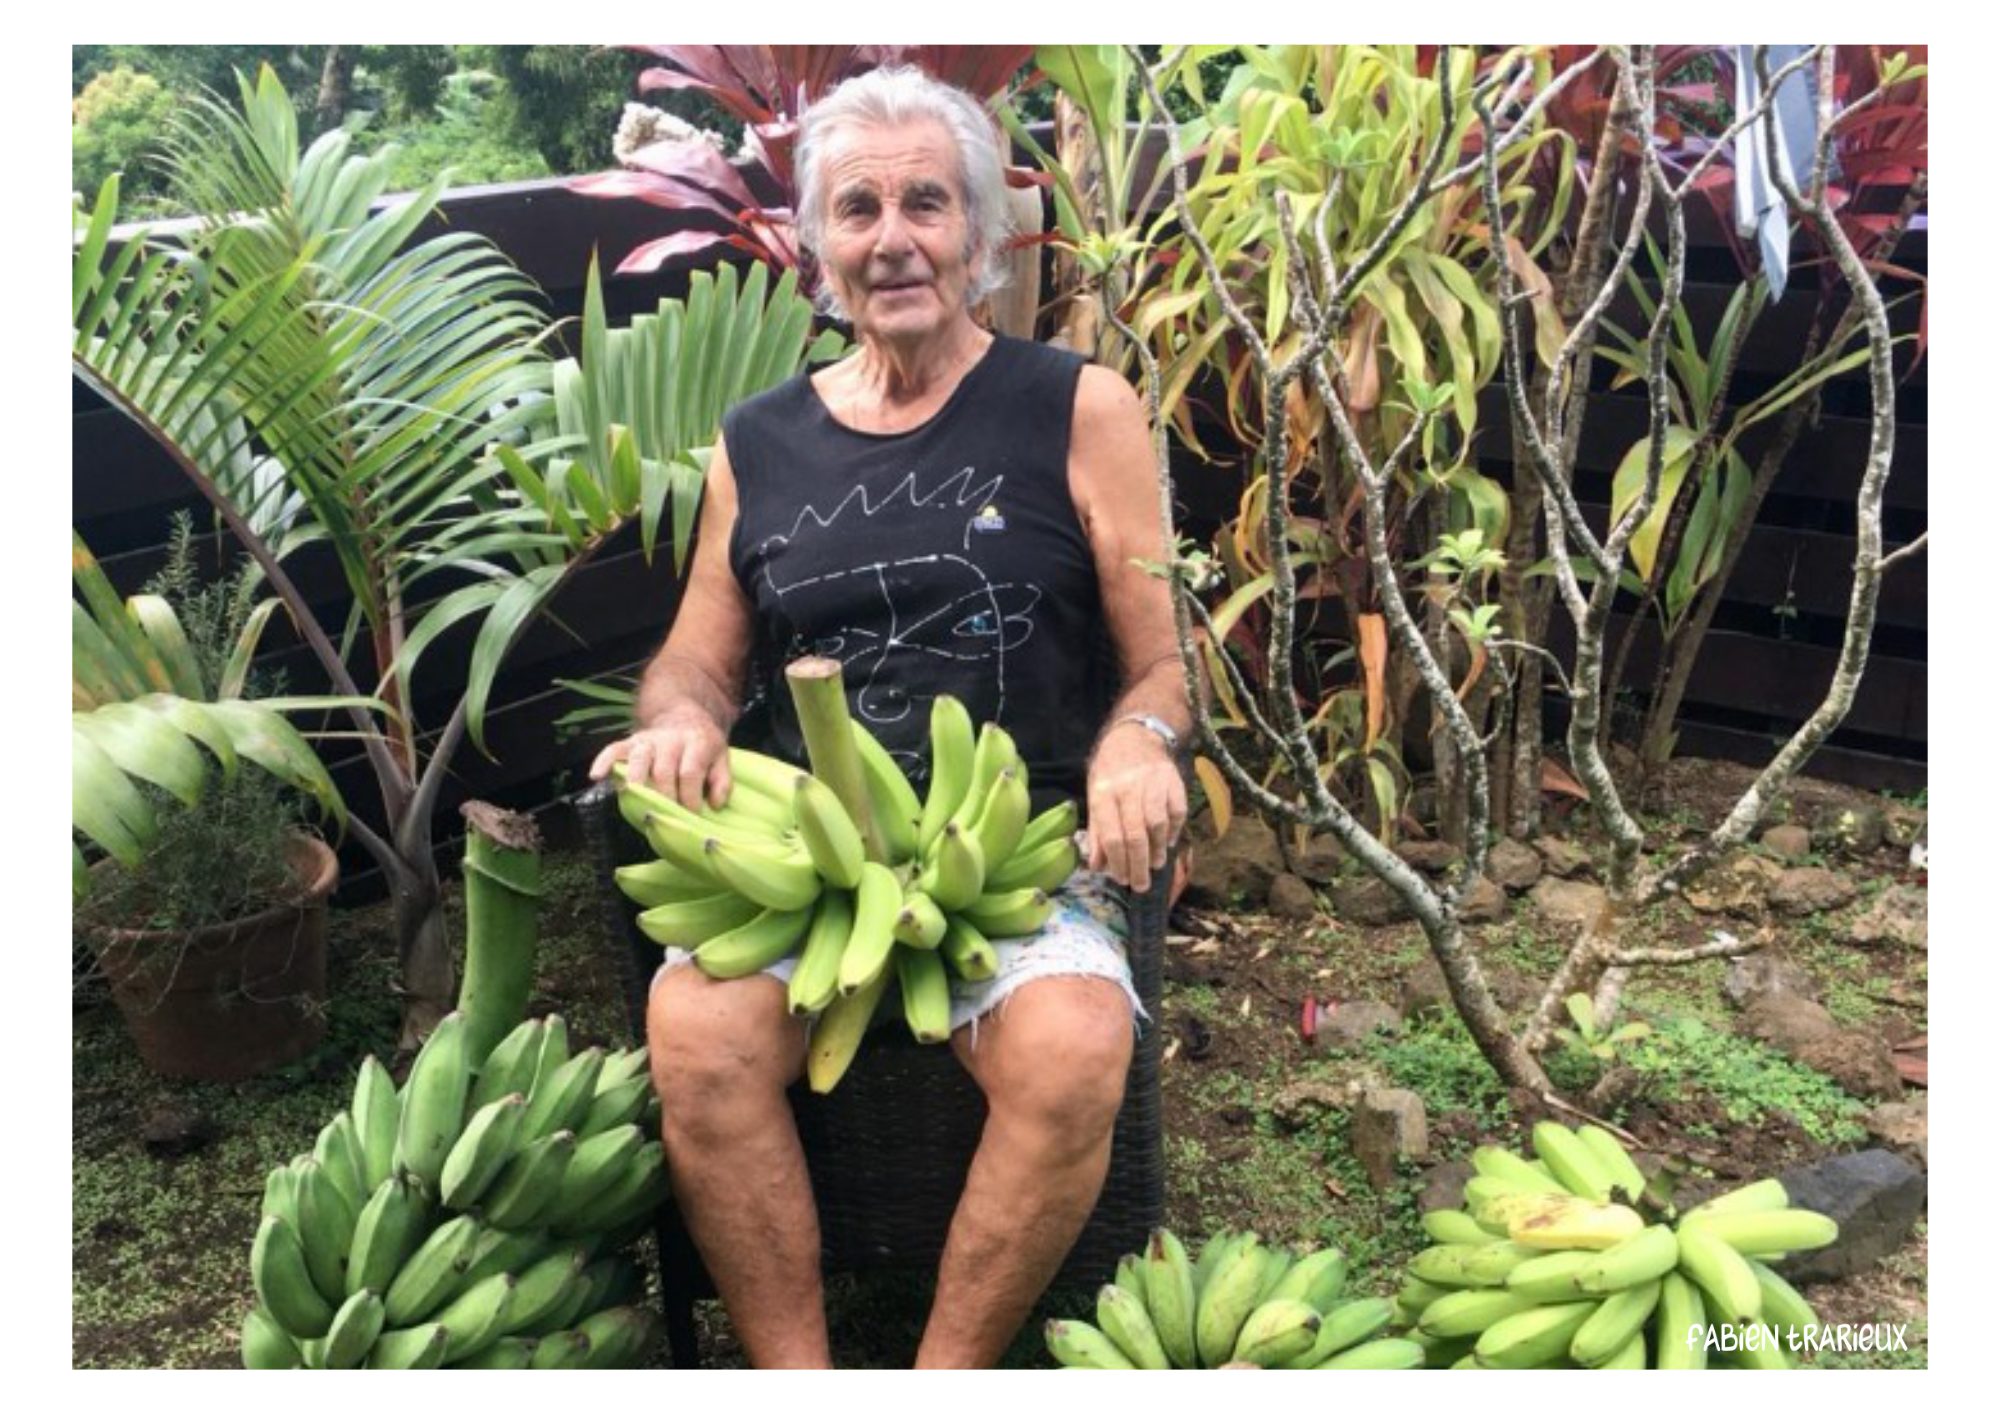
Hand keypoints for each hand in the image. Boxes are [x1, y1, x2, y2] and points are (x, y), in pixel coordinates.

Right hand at [588, 705, 732, 809]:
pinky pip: (614, 749)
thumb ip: (722, 782)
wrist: (684, 717)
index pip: (689, 773)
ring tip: (634, 799)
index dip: (689, 797)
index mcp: (697, 743)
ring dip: (636, 781)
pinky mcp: (631, 742)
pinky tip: (596, 776)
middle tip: (666, 815)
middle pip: (663, 770)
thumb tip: (715, 805)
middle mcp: (671, 740)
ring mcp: (649, 740)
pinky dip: (603, 761)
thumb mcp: (722, 758)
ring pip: (639, 759)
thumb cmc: (703, 746)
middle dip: (664, 796)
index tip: (691, 814)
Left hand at [1083, 726, 1186, 892]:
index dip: (1118, 862)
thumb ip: (1097, 832)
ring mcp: (1153, 784)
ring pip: (1158, 825)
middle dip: (1138, 865)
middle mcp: (1128, 788)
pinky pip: (1177, 813)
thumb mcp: (1095, 796)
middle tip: (1141, 884)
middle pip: (1136, 835)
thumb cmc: (1111, 772)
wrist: (1135, 736)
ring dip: (1157, 850)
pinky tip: (1168, 842)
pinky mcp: (1174, 782)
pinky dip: (1174, 831)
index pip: (1112, 836)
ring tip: (1155, 864)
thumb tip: (1098, 867)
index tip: (1122, 879)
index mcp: (1103, 793)